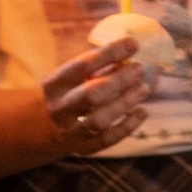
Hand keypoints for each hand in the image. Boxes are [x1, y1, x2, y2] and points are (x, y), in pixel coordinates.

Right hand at [41, 42, 152, 156]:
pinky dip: (128, 126)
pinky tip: (142, 112)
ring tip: (144, 88)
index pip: (82, 66)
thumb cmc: (70, 91)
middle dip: (119, 81)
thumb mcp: (74, 76)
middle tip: (139, 69)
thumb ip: (98, 66)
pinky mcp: (83, 147)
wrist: (47, 126)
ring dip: (125, 103)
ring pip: (100, 120)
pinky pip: (107, 140)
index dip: (110, 54)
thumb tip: (131, 50)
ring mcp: (70, 130)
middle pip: (91, 95)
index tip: (133, 43)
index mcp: (55, 84)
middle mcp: (60, 108)